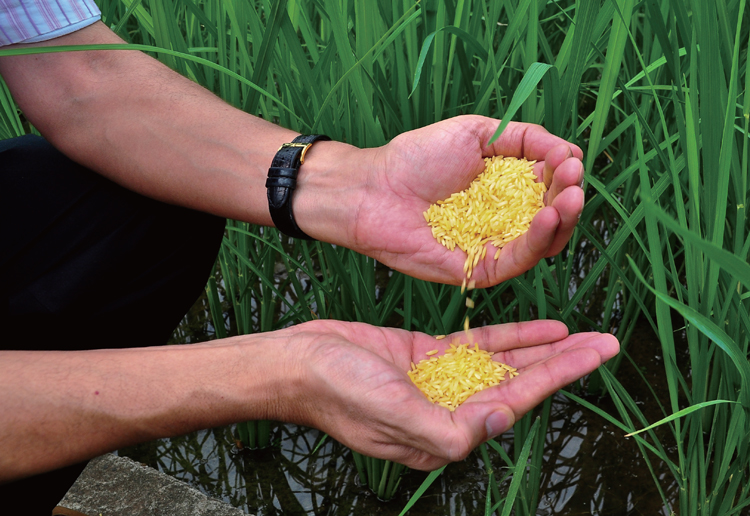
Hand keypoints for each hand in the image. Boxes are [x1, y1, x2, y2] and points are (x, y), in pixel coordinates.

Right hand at [283, 319, 617, 470]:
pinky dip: (509, 337)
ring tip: (580, 333)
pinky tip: (537, 329)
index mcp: (447, 433)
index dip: (559, 377)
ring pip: (504, 364)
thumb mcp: (391, 414)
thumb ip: (447, 429)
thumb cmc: (337, 392)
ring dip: (542, 349)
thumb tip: (498, 425)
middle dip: (564, 363)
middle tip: (605, 342)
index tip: (595, 355)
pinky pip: (478, 346)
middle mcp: (451, 409)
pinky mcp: (428, 356)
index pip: (516, 403)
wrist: (297, 363)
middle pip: (520, 384)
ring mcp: (441, 382)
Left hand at [351, 115, 583, 286]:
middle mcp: (505, 219)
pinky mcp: (480, 270)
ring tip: (571, 196)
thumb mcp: (476, 133)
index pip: (549, 185)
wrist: (374, 188)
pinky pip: (519, 260)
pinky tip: (547, 216)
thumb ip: (523, 138)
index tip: (568, 158)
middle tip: (574, 177)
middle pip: (553, 215)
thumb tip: (568, 150)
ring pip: (544, 241)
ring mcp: (494, 246)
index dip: (563, 173)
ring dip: (563, 218)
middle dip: (569, 195)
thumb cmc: (417, 157)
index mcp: (506, 188)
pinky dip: (538, 239)